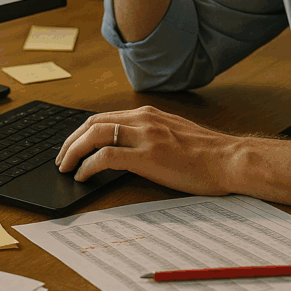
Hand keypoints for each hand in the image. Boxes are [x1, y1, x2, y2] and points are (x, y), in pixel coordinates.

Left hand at [55, 106, 238, 195]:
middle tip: (61, 158)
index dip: (82, 132)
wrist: (229, 159)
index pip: (104, 117)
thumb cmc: (207, 154)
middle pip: (93, 123)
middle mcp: (144, 119)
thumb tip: (130, 149)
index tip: (72, 146)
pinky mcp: (147, 155)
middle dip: (71, 141)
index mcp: (149, 114)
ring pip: (94, 134)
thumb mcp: (174, 134)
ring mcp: (145, 136)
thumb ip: (152, 135)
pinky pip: (105, 156)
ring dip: (73, 151)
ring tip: (66, 167)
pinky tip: (84, 176)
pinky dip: (88, 165)